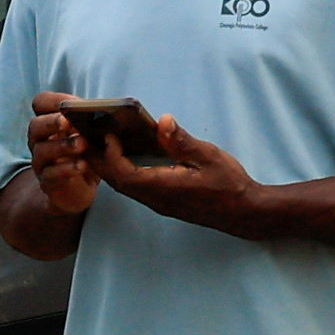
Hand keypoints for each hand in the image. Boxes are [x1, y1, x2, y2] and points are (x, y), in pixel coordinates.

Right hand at [21, 98, 105, 220]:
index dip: (53, 101)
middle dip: (52, 122)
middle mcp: (40, 140)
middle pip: (35, 125)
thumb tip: (105, 110)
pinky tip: (82, 165)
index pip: (41, 103)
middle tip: (68, 121)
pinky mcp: (47, 181)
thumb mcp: (90, 134)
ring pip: (42, 150)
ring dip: (62, 145)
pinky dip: (66, 169)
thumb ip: (92, 121)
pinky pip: (50, 174)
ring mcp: (41, 161)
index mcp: (50, 122)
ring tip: (82, 144)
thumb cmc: (85, 155)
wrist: (79, 189)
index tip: (69, 104)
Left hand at [94, 110, 261, 232]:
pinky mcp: (164, 202)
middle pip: (117, 182)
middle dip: (101, 161)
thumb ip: (183, 141)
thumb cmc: (229, 185)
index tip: (109, 135)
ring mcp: (159, 203)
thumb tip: (163, 121)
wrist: (243, 213)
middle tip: (90, 138)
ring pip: (124, 187)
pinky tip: (125, 157)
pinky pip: (135, 188)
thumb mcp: (209, 157)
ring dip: (110, 167)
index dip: (111, 156)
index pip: (125, 175)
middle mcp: (156, 199)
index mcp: (164, 188)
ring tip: (101, 145)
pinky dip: (123, 172)